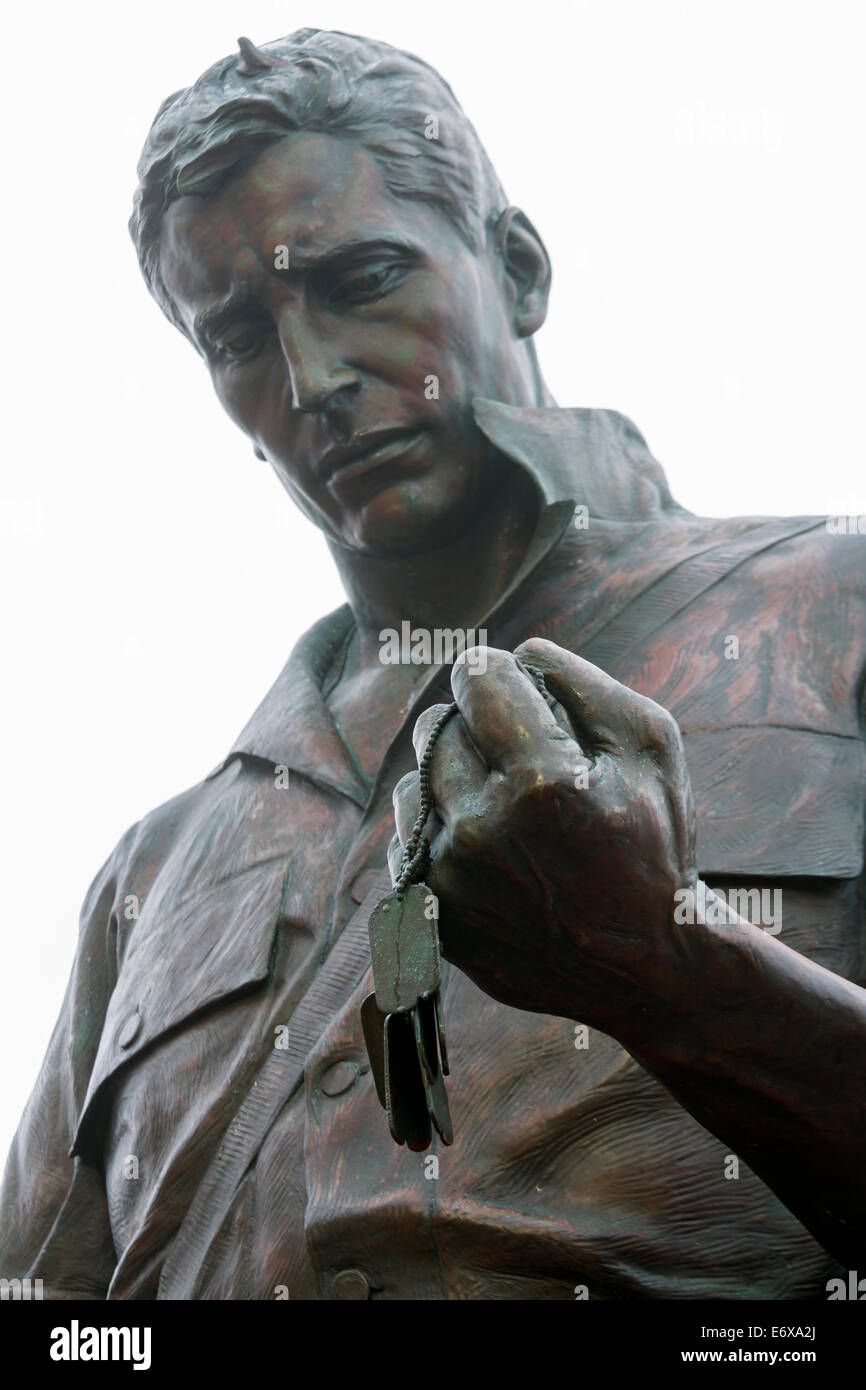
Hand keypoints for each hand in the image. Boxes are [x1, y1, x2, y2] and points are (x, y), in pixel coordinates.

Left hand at [389, 638, 697, 1034]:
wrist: (643, 962)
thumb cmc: (653, 841)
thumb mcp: (651, 745)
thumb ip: (582, 681)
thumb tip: (519, 651)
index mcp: (541, 782)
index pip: (475, 678)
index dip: (494, 671)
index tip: (509, 686)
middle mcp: (483, 829)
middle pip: (436, 727)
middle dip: (473, 727)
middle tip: (517, 755)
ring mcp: (449, 878)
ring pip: (412, 783)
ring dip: (451, 781)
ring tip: (505, 807)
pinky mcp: (429, 916)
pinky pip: (405, 840)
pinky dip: (440, 833)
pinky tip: (489, 850)